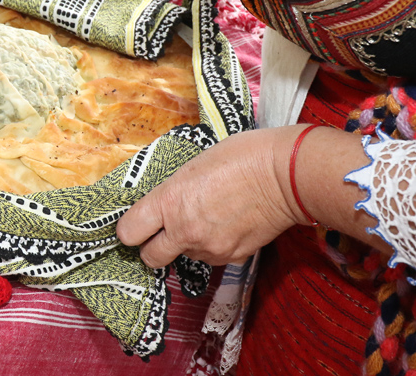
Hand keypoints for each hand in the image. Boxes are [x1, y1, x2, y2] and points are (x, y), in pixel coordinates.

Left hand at [116, 127, 305, 267]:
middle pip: (150, 257)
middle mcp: (184, 231)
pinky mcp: (232, 258)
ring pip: (184, 256)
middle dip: (152, 246)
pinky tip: (226, 223)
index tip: (136, 223)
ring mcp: (209, 248)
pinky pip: (211, 257)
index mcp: (169, 202)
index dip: (129, 229)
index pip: (128, 232)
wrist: (286, 175)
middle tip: (162, 231)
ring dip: (187, 243)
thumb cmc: (241, 156)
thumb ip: (172, 192)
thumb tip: (162, 205)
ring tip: (206, 217)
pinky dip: (213, 245)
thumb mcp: (192, 166)